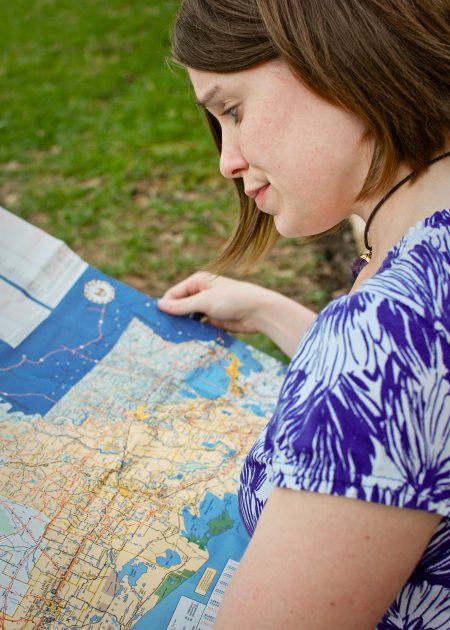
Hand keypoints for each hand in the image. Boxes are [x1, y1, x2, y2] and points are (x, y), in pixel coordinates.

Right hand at [158, 272, 317, 357]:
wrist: (259, 312)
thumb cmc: (233, 300)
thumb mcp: (205, 301)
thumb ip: (182, 305)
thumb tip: (159, 305)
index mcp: (198, 281)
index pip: (174, 293)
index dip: (165, 305)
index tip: (155, 320)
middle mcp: (201, 293)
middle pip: (180, 306)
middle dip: (173, 317)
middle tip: (161, 332)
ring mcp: (208, 307)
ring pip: (189, 318)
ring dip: (183, 326)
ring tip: (172, 338)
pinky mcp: (214, 320)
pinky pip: (199, 327)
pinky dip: (193, 332)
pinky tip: (186, 341)